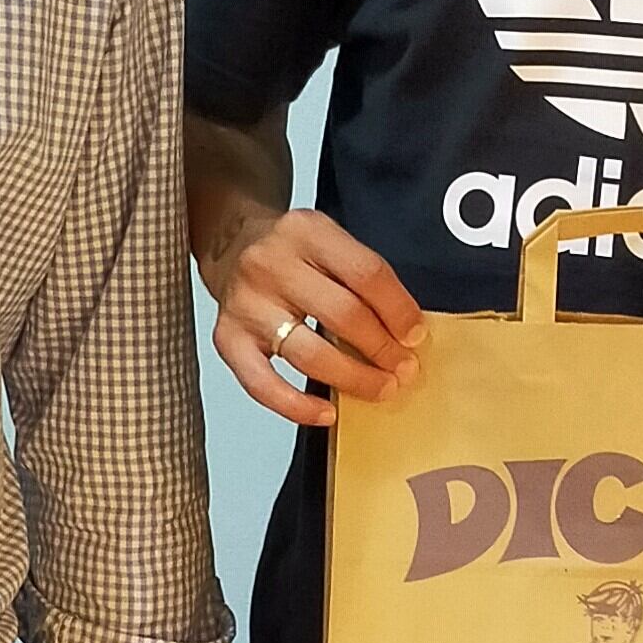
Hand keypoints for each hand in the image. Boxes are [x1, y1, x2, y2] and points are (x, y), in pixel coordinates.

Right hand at [203, 204, 425, 430]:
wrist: (230, 243)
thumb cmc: (288, 249)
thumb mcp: (327, 239)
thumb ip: (362, 274)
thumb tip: (405, 329)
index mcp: (306, 231)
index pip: (366, 273)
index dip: (399, 310)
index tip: (415, 335)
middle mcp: (271, 264)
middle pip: (342, 314)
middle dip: (382, 349)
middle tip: (404, 368)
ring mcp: (246, 304)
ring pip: (309, 354)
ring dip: (354, 378)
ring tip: (379, 388)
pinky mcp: (227, 338)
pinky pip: (263, 384)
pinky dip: (297, 406)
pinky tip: (325, 411)